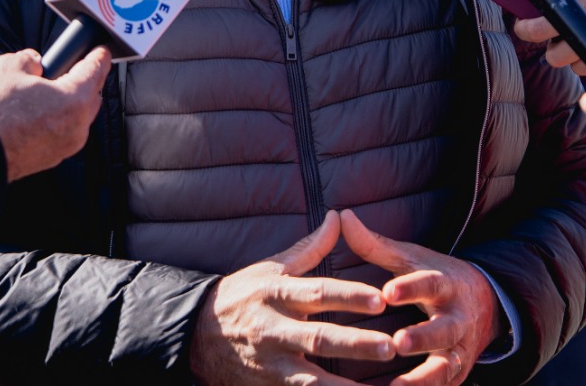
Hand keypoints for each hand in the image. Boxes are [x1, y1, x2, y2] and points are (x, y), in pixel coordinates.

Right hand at [0, 46, 111, 180]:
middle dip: (84, 80)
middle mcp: (76, 127)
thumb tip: (35, 63)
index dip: (98, 56)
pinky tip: (34, 114)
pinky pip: (61, 133)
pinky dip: (55, 121)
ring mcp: (64, 147)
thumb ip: (29, 59)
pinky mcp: (49, 160)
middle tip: (69, 68)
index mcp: (74, 100)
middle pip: (90, 96)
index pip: (95, 70)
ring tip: (43, 92)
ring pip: (76, 118)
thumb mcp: (8, 67)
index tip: (100, 50)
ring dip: (67, 103)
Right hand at [190, 212, 394, 385]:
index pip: (318, 293)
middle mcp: (273, 329)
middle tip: (390, 345)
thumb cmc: (242, 296)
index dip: (349, 296)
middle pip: (318, 338)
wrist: (195, 336)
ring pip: (311, 380)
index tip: (380, 299)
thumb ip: (310, 248)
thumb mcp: (271, 267)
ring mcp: (270, 363)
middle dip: (355, 344)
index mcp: (276, 293)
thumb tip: (339, 216)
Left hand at [338, 209, 499, 385]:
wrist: (486, 305)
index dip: (411, 288)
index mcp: (446, 285)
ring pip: (446, 366)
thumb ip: (377, 245)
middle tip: (398, 342)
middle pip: (443, 330)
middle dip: (422, 337)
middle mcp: (457, 319)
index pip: (430, 284)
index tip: (387, 292)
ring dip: (424, 378)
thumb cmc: (436, 279)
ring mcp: (459, 349)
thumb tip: (343, 216)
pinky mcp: (457, 374)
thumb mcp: (412, 260)